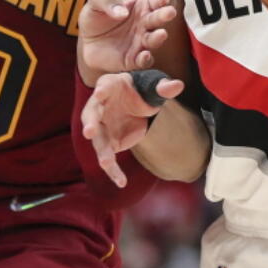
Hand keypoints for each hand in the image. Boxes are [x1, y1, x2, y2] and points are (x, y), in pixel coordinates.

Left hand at [77, 0, 176, 82]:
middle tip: (169, 12)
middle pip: (160, 18)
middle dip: (166, 15)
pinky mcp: (134, 59)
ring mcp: (142, 42)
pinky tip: (144, 55)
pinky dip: (146, 59)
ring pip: (155, 40)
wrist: (87, 41)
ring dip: (158, 37)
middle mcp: (146, 24)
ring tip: (161, 34)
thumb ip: (107, 1)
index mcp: (143, 6)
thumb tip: (122, 12)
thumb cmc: (95, 16)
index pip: (160, 1)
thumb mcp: (96, 2)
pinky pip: (144, 60)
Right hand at [81, 72, 183, 187]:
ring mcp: (102, 126)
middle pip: (92, 115)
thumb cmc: (141, 91)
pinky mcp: (108, 142)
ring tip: (106, 163)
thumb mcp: (153, 87)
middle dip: (91, 124)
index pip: (104, 86)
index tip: (99, 93)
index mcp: (110, 86)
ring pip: (99, 140)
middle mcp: (100, 106)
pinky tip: (121, 182)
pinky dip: (114, 171)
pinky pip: (108, 157)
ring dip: (101, 151)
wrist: (137, 105)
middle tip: (89, 132)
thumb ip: (163, 87)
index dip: (102, 90)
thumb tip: (178, 85)